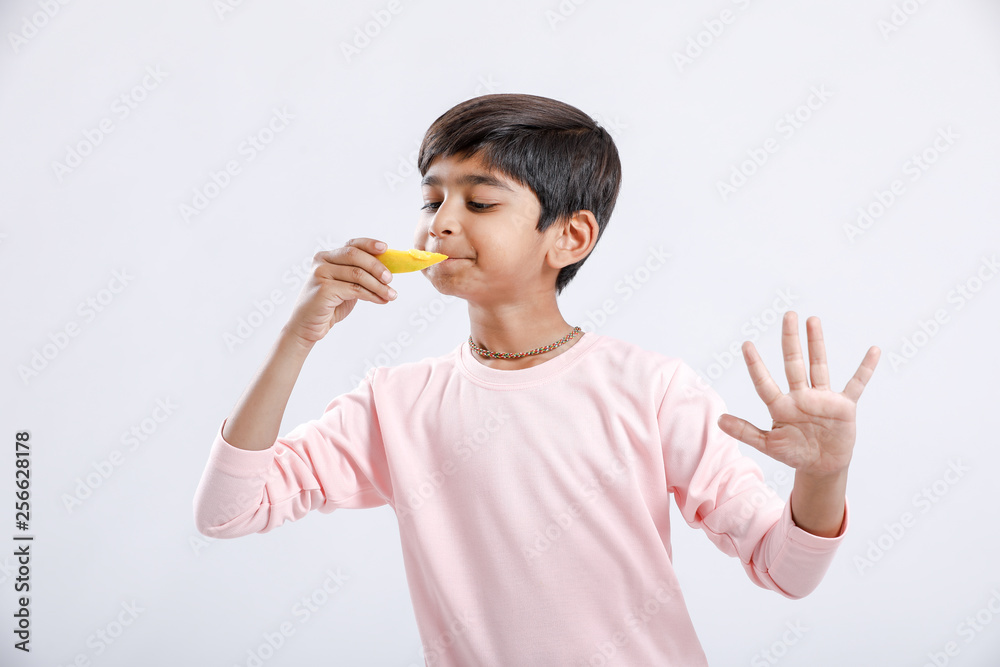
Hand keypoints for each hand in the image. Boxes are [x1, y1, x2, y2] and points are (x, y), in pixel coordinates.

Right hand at [283, 238, 396, 345]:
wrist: (307, 326)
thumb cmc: (328, 306)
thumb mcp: (346, 286)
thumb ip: (359, 276)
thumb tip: (386, 272)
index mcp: (327, 257)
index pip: (351, 245)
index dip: (369, 244)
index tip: (385, 248)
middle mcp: (322, 261)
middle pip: (355, 256)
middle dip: (377, 266)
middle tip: (390, 279)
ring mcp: (321, 274)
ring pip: (358, 274)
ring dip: (378, 285)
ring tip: (391, 295)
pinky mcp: (324, 289)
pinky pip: (355, 289)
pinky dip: (371, 295)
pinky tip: (380, 300)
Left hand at [717, 311, 879, 477]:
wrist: (821, 467)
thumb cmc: (794, 453)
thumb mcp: (768, 445)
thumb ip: (745, 432)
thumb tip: (719, 420)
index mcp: (781, 406)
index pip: (765, 382)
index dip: (755, 366)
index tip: (746, 344)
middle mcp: (801, 396)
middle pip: (793, 363)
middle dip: (790, 340)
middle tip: (788, 314)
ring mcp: (823, 399)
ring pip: (819, 366)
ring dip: (817, 343)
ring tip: (812, 320)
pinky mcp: (844, 406)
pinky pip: (856, 383)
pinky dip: (865, 369)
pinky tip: (873, 351)